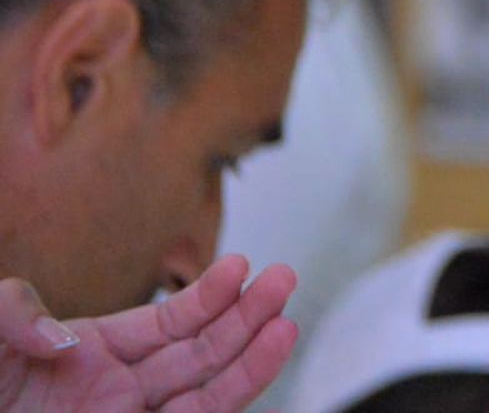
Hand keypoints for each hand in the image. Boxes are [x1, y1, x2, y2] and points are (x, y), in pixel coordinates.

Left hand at [0, 255, 297, 411]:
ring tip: (287, 323)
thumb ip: (16, 312)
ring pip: (206, 391)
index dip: (208, 296)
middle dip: (247, 315)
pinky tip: (256, 369)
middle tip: (285, 278)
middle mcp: (121, 390)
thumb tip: (65, 340)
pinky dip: (228, 397)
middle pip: (200, 351)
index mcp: (93, 355)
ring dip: (251, 358)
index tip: (242, 266)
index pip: (168, 323)